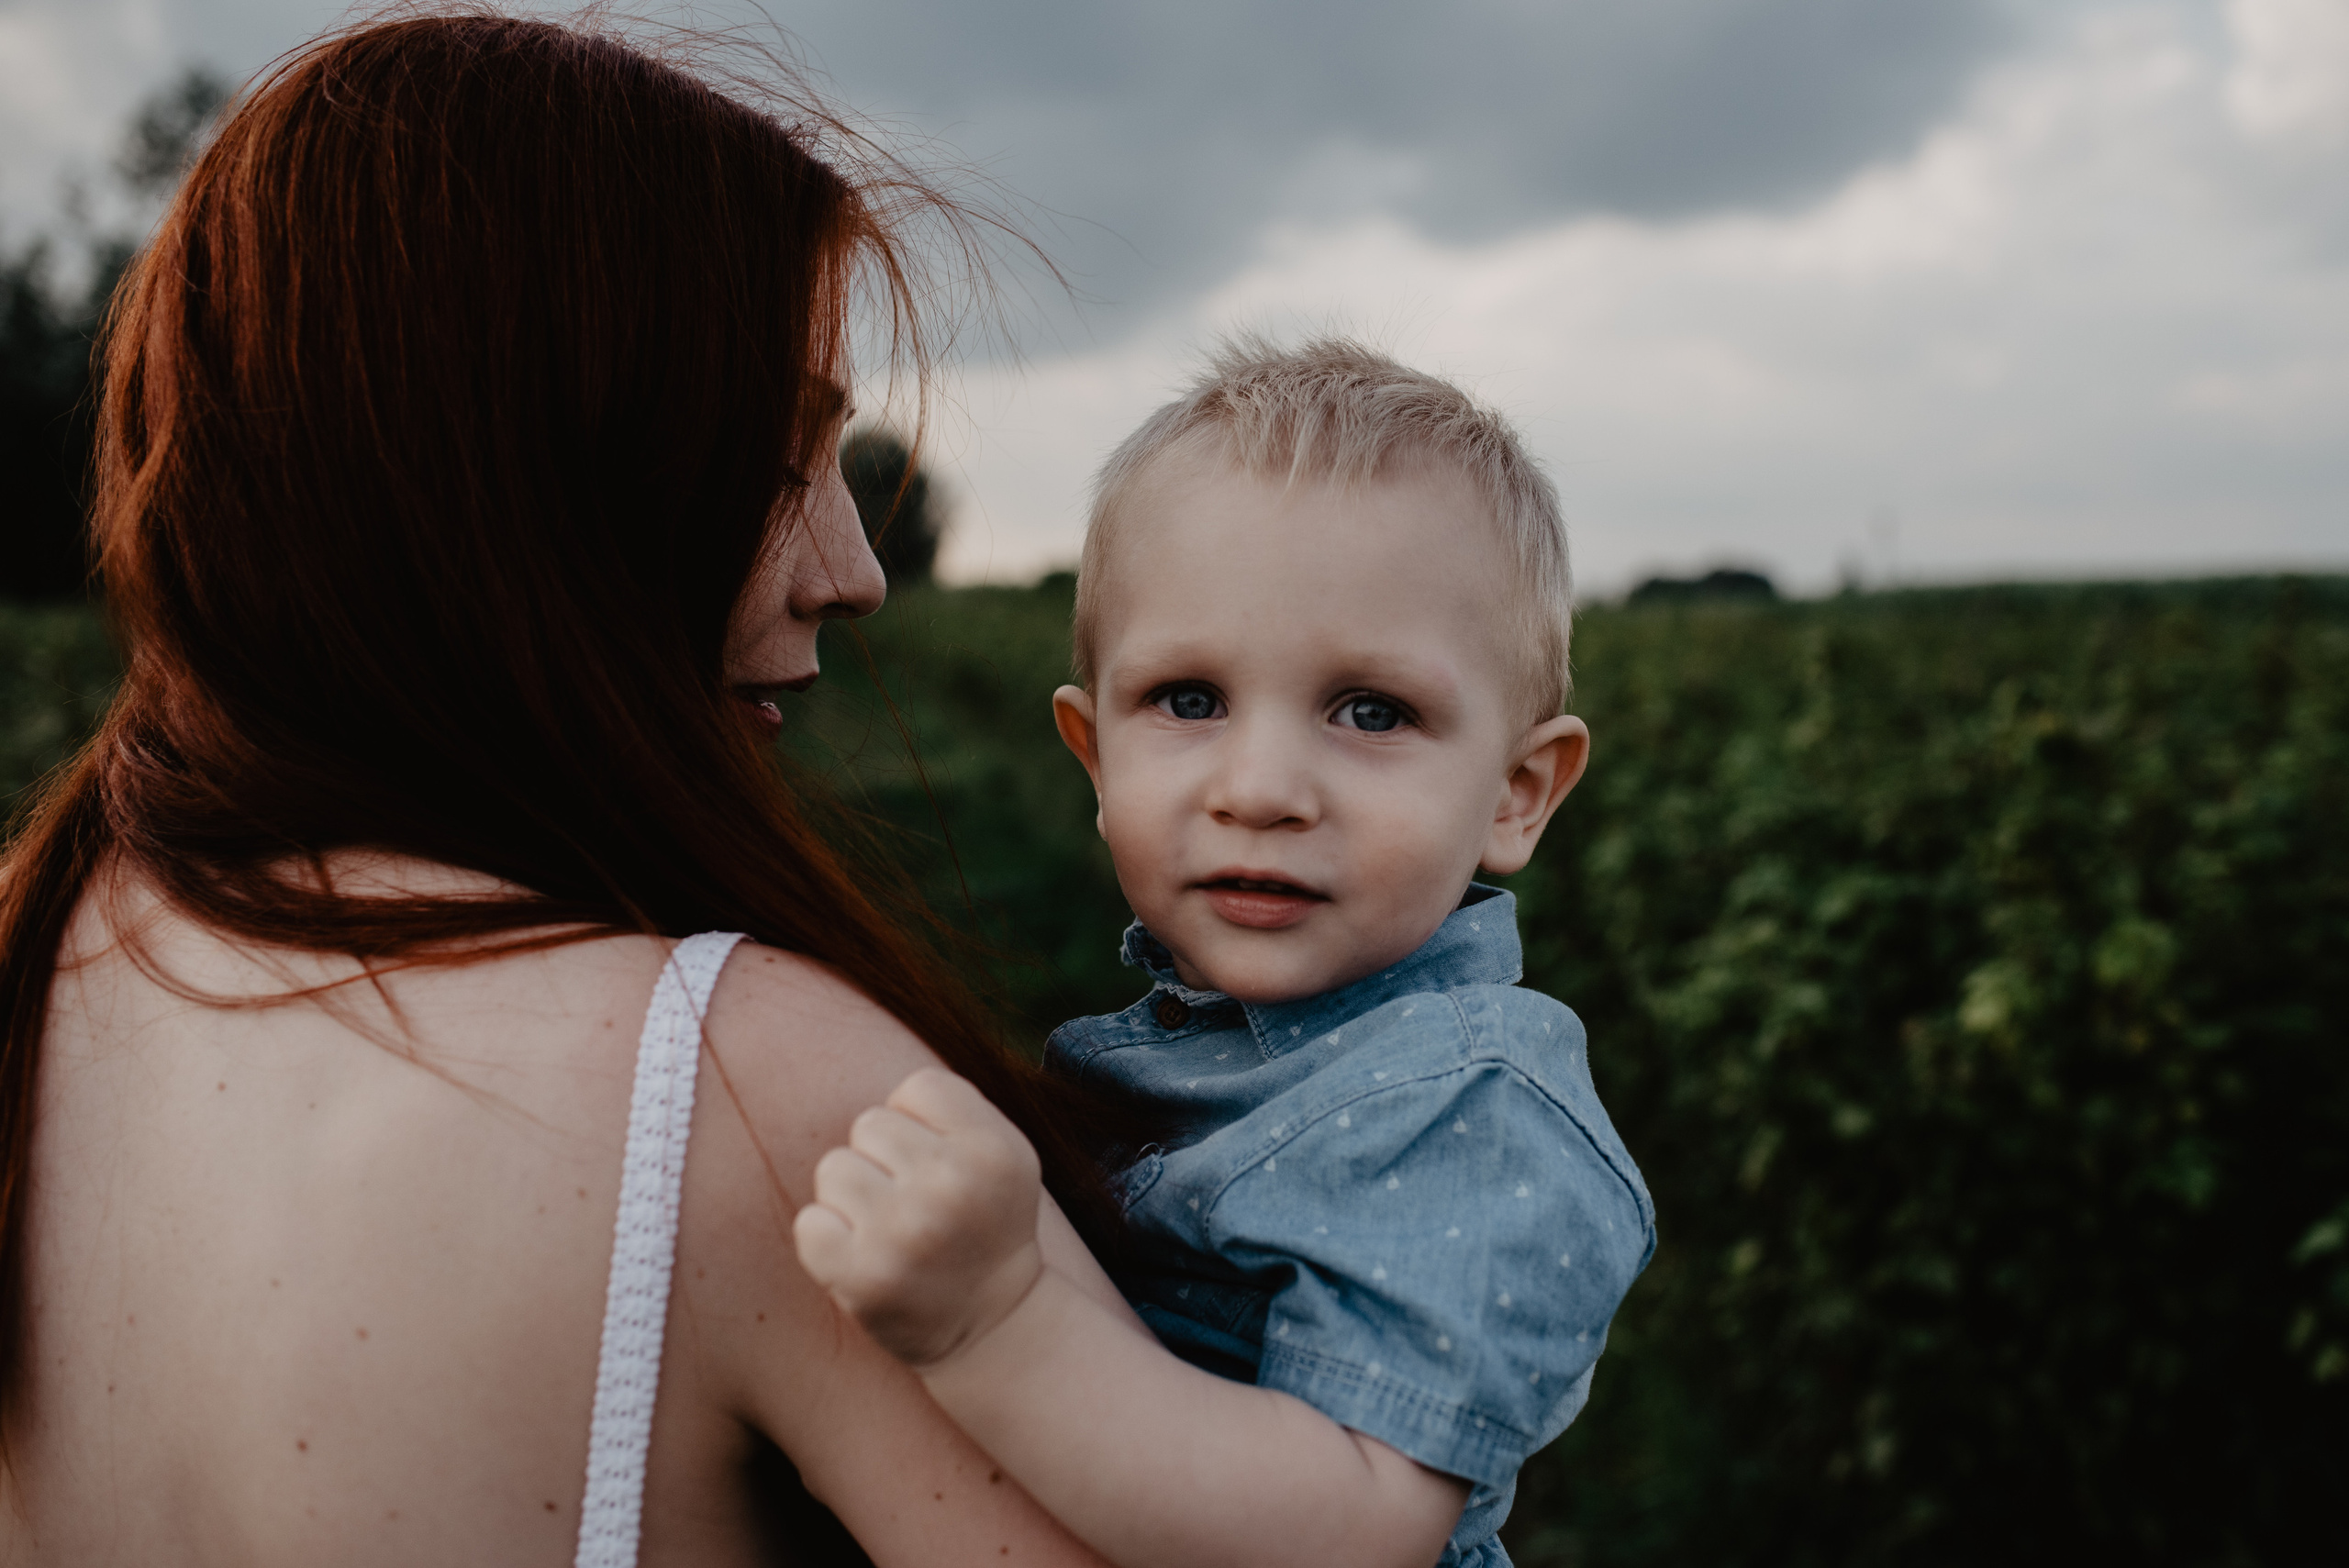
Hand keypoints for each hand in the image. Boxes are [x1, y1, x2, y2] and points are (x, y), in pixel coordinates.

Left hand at [793, 1067, 1047, 1368]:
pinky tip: (865, 1257)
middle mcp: (951, 1185)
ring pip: (834, 1167)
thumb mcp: (1004, 1156)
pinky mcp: (861, 1275)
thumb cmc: (985, 1225)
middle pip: (869, 1124)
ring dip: (853, 1197)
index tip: (942, 1164)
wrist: (992, 1325)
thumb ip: (957, 1107)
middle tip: (917, 1206)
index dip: (920, 1123)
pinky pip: (809, 1221)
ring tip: (891, 1231)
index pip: (917, 1087)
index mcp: (993, 1149)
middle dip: (884, 1160)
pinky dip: (827, 1238)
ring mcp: (902, 1231)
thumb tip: (887, 1094)